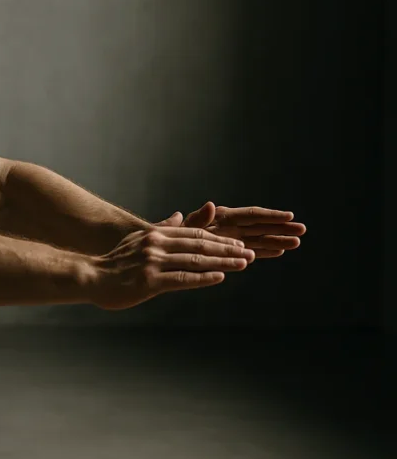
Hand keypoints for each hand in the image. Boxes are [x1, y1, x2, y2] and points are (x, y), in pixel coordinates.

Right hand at [87, 225, 254, 309]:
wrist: (90, 277)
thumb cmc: (114, 263)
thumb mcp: (138, 240)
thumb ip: (161, 229)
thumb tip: (179, 216)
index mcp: (156, 235)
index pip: (194, 234)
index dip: (219, 239)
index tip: (238, 244)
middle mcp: (156, 245)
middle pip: (200, 244)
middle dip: (227, 249)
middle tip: (250, 253)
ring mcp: (153, 263)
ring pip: (196, 260)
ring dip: (223, 262)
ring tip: (244, 264)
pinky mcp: (149, 281)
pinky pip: (182, 278)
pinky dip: (203, 277)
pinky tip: (220, 277)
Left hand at [156, 201, 305, 260]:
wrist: (155, 252)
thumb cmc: (164, 238)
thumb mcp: (179, 229)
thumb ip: (196, 221)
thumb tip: (211, 205)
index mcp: (217, 218)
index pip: (249, 215)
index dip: (269, 215)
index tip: (289, 216)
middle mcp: (225, 227)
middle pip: (258, 226)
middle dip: (279, 228)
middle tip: (302, 230)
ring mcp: (226, 240)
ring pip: (256, 239)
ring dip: (276, 241)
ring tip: (297, 243)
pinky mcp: (224, 252)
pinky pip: (247, 251)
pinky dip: (262, 252)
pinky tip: (278, 252)